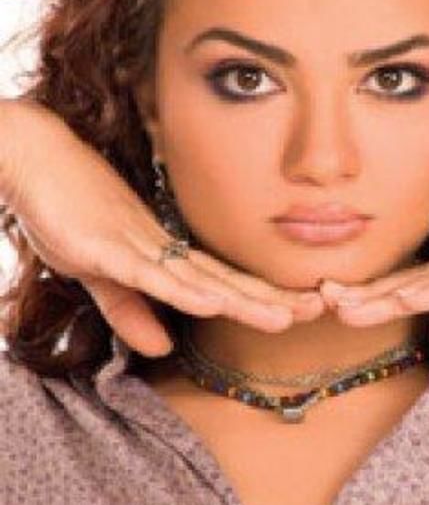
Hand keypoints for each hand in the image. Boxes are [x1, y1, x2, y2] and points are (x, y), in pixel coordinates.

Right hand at [0, 99, 325, 356]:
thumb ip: (130, 310)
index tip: (301, 309)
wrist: (30, 157)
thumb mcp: (99, 273)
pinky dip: (182, 289)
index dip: (260, 298)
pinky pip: (149, 273)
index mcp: (162, 254)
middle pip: (224, 280)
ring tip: (287, 316)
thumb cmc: (65, 210)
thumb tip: (163, 346)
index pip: (221, 282)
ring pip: (199, 279)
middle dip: (271, 299)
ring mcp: (135, 245)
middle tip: (321, 309)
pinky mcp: (104, 247)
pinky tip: (214, 303)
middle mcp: (160, 248)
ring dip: (242, 299)